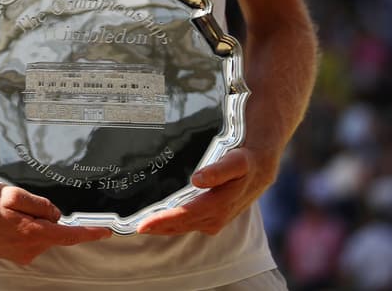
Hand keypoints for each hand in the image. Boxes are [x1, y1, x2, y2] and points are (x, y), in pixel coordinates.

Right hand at [0, 183, 111, 263]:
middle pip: (52, 229)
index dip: (89, 233)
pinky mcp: (13, 255)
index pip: (69, 235)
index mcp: (31, 232)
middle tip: (20, 202)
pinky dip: (22, 227)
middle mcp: (29, 248)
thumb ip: (39, 203)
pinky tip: (3, 220)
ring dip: (31, 220)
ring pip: (40, 233)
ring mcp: (20, 254)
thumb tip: (55, 214)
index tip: (106, 232)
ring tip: (6, 211)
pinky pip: (28, 238)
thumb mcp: (12, 193)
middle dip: (43, 214)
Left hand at [135, 147, 271, 235]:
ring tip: (140, 226)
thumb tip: (197, 178)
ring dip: (162, 229)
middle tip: (131, 226)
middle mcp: (214, 217)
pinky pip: (187, 225)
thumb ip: (218, 170)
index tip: (142, 224)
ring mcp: (213, 221)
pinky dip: (172, 226)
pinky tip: (158, 222)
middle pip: (179, 225)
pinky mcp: (211, 219)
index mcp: (218, 205)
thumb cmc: (246, 163)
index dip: (162, 221)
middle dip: (156, 227)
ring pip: (182, 227)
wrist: (260, 169)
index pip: (184, 215)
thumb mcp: (236, 161)